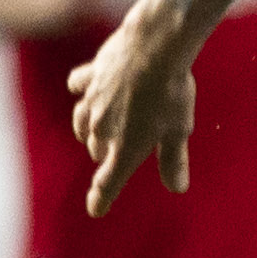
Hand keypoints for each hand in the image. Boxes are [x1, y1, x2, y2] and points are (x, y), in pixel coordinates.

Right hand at [67, 4, 198, 213]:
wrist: (154, 47)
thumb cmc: (171, 92)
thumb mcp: (178, 129)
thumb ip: (173, 159)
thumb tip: (177, 188)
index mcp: (124, 148)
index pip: (108, 181)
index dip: (102, 197)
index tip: (96, 210)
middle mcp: (101, 128)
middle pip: (97, 150)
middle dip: (106, 154)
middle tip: (120, 151)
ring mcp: (91, 101)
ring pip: (82, 122)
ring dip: (89, 130)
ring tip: (96, 130)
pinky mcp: (91, 76)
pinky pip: (78, 86)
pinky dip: (81, 90)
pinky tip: (84, 88)